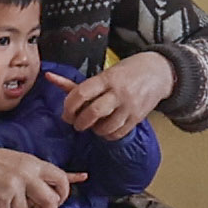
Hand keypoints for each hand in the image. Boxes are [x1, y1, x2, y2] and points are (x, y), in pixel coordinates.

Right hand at [0, 139, 80, 207]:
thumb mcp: (25, 161)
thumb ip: (48, 173)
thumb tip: (82, 177)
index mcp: (35, 164)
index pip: (62, 180)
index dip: (63, 195)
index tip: (56, 200)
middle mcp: (27, 175)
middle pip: (51, 202)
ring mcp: (13, 187)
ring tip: (8, 201)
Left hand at [58, 50, 176, 139]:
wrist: (158, 72)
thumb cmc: (125, 73)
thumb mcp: (103, 74)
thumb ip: (77, 83)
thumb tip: (49, 76)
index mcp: (107, 78)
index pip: (81, 93)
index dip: (69, 106)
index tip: (66, 113)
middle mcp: (118, 92)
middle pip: (92, 112)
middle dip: (79, 122)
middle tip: (76, 123)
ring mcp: (129, 106)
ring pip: (105, 127)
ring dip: (94, 130)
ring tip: (92, 125)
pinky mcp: (137, 118)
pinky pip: (117, 133)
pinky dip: (107, 135)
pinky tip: (105, 129)